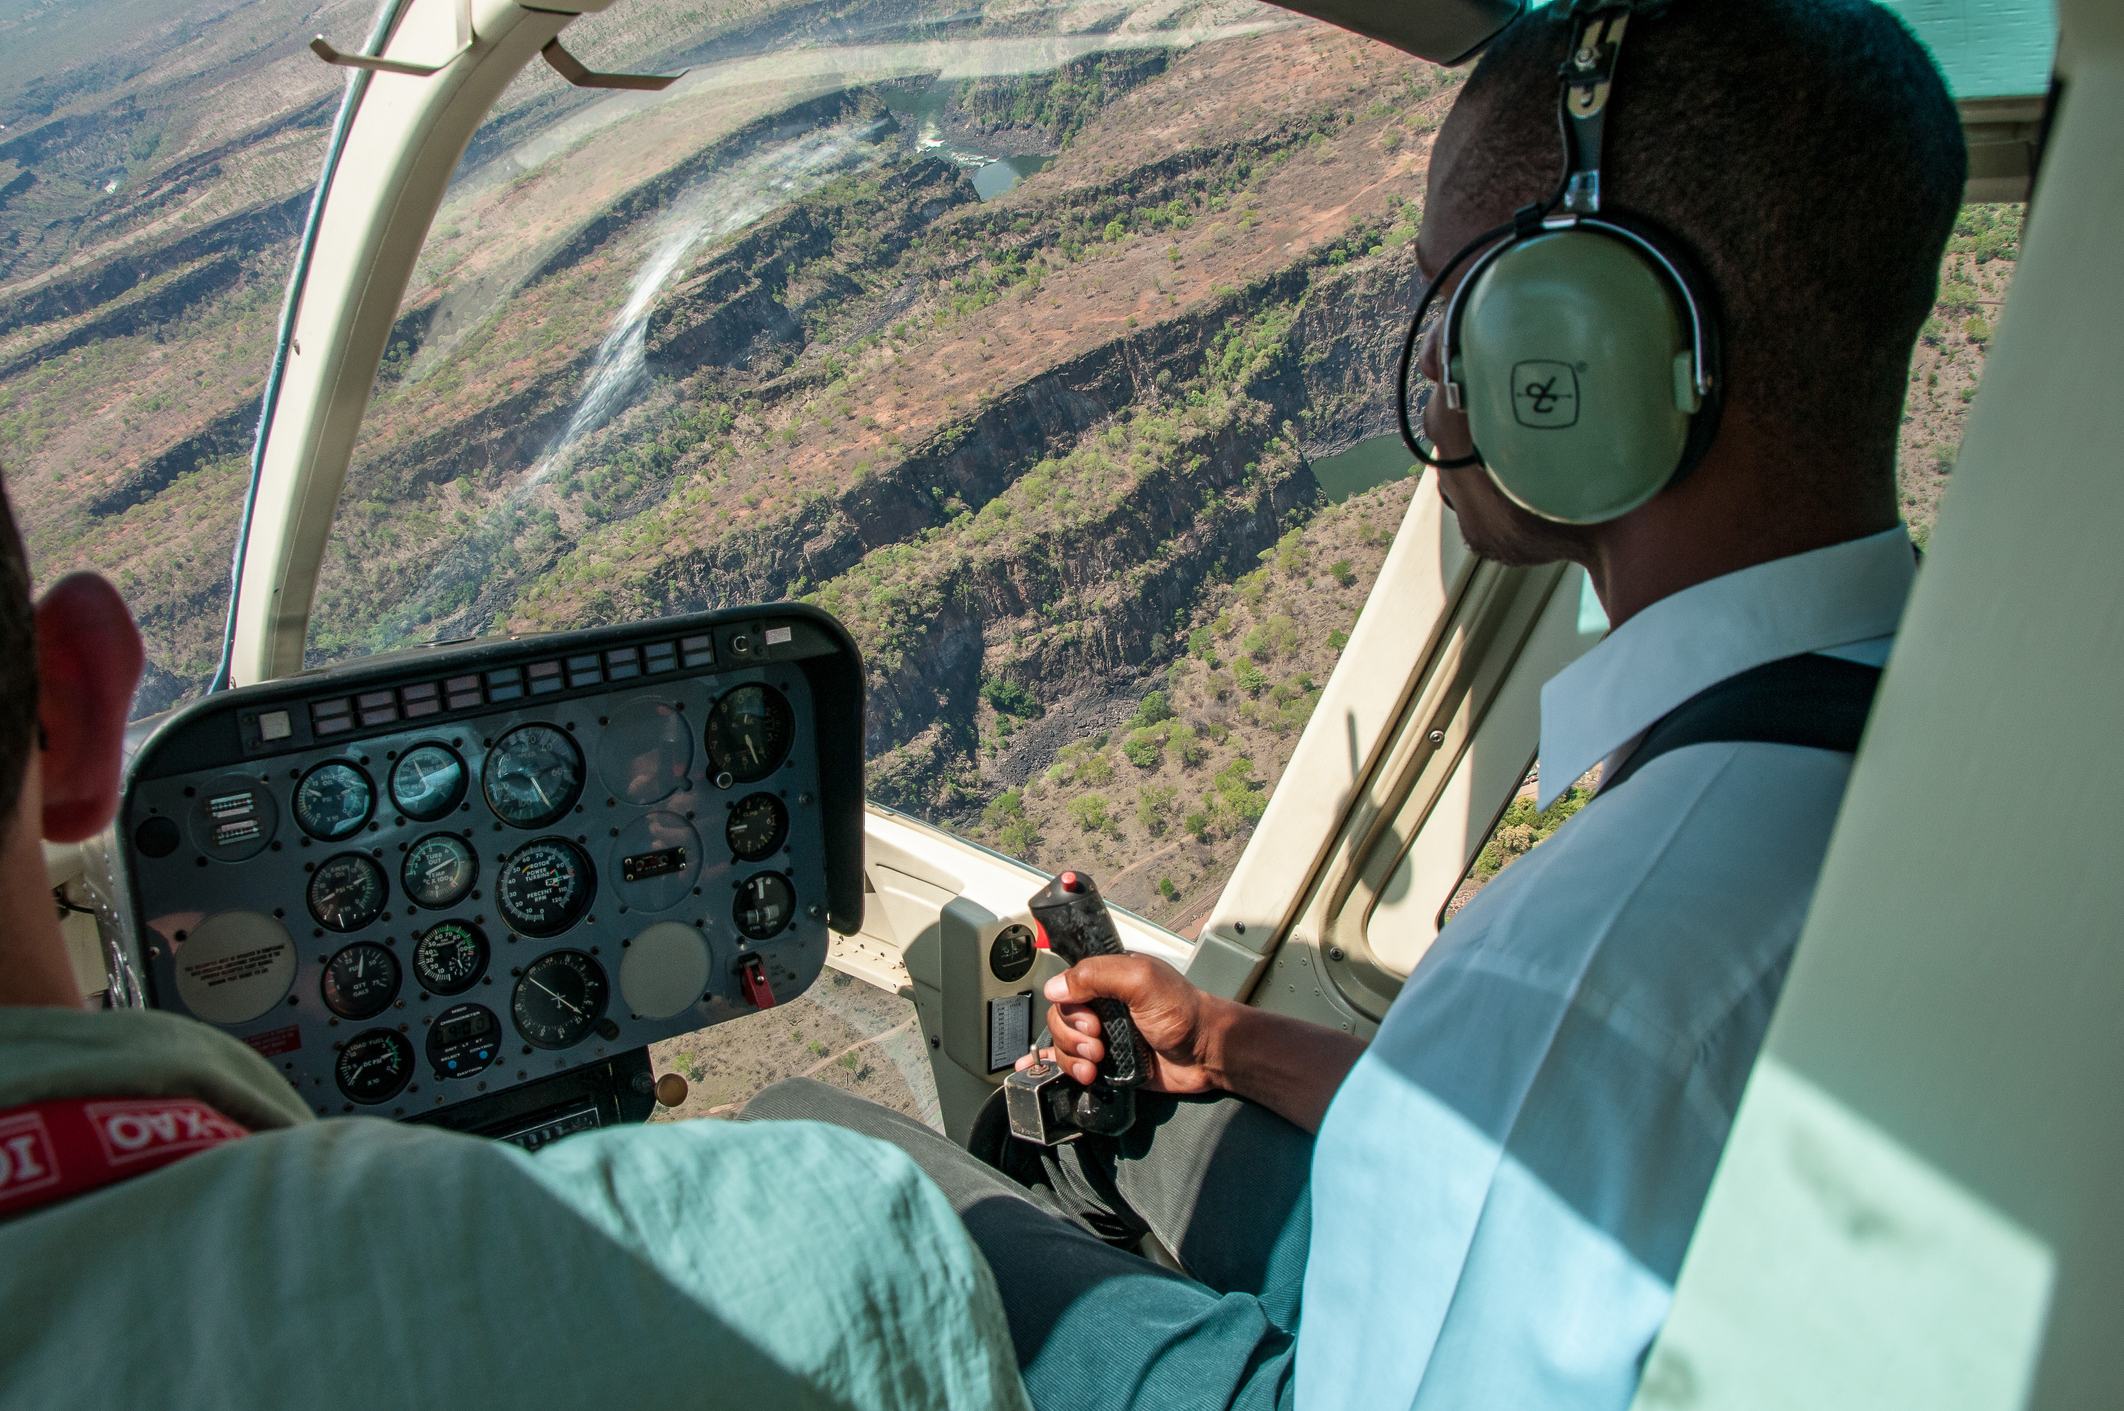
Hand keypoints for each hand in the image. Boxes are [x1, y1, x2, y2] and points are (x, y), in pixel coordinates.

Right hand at [1015, 954, 1229, 1095]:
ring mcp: (1104, 1035)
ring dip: (1073, 1056)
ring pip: (1063, 1044)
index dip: (1070, 1005)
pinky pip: (1072, 1064)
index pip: (1066, 986)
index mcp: (1109, 979)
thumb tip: (1054, 987)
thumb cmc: (1183, 1013)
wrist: (1206, 1054)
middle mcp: (1103, 1005)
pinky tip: (1074, 1073)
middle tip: (1098, 1043)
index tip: (1091, 1021)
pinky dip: (1066, 1068)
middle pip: (1061, 1018)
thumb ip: (1097, 975)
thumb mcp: (1141, 980)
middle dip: (1072, 1035)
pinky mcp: (1107, 1063)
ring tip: (1097, 1063)